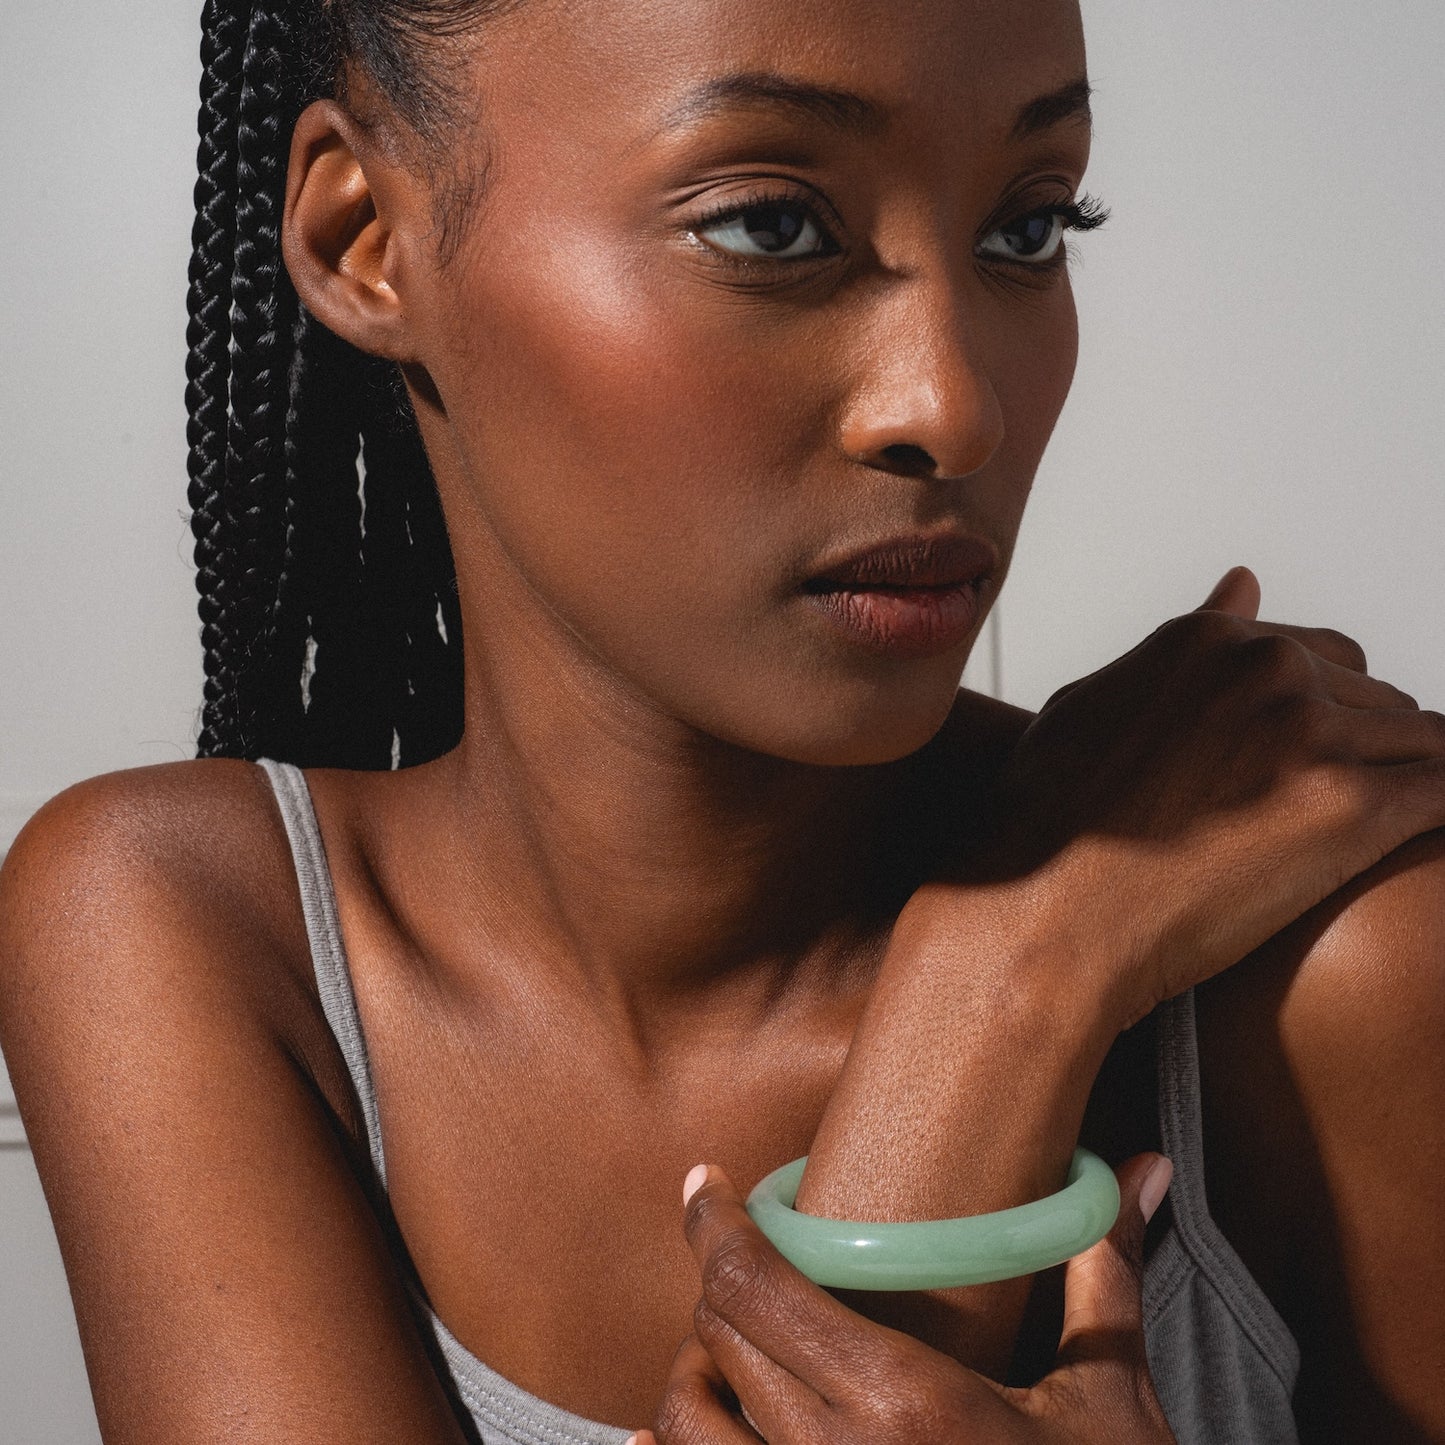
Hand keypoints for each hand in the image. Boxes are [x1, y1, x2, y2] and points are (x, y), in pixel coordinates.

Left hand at [639, 1154, 1177, 1444]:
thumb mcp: (1109, 1396)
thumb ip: (1104, 1274)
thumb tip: (1143, 1169)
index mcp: (902, 1402)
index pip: (757, 1287)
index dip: (716, 1223)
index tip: (706, 1183)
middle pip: (718, 1336)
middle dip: (720, 1281)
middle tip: (751, 1255)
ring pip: (685, 1422)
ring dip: (693, 1368)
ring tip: (730, 1340)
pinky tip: (687, 1426)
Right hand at [911, 565, 1444, 1029]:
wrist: (1047, 917)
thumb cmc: (1047, 827)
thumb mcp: (1091, 706)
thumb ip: (1179, 649)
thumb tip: (1241, 587)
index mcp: (1208, 644)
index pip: (1320, 652)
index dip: (1317, 710)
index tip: (1299, 761)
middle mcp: (1268, 671)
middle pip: (1375, 696)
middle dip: (1361, 748)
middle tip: (1315, 814)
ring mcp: (1315, 735)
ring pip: (1420, 741)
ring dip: (1400, 785)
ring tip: (1351, 840)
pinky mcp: (1353, 809)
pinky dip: (1437, 811)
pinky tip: (1414, 837)